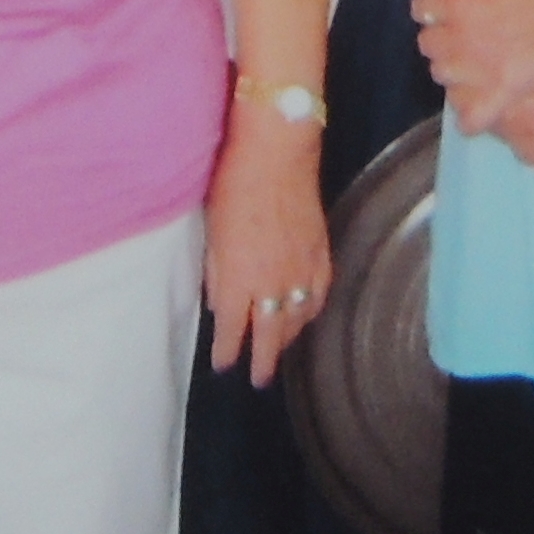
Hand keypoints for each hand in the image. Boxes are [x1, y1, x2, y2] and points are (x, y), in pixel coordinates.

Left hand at [204, 113, 332, 387]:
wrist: (277, 153)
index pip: (233, 331)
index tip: (224, 365)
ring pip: (297, 318)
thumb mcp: (212, 232)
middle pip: (270, 335)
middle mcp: (272, 283)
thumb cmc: (233, 185)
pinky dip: (311, 310)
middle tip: (259, 380)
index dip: (228, 352)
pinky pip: (319, 293)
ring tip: (279, 349)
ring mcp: (301, 270)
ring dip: (288, 338)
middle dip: (263, 361)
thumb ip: (216, 273)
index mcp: (239, 280)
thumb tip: (219, 302)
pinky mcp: (321, 252)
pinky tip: (305, 315)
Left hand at [415, 0, 533, 140]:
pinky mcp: (503, 90)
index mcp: (455, 2)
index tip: (445, 8)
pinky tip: (472, 117)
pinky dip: (469, 120)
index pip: (420, 9)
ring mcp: (480, 66)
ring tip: (468, 65)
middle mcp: (460, 36)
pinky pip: (474, 116)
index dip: (432, 8)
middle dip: (439, 38)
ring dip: (451, 70)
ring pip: (443, 75)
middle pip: (428, 43)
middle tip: (459, 35)